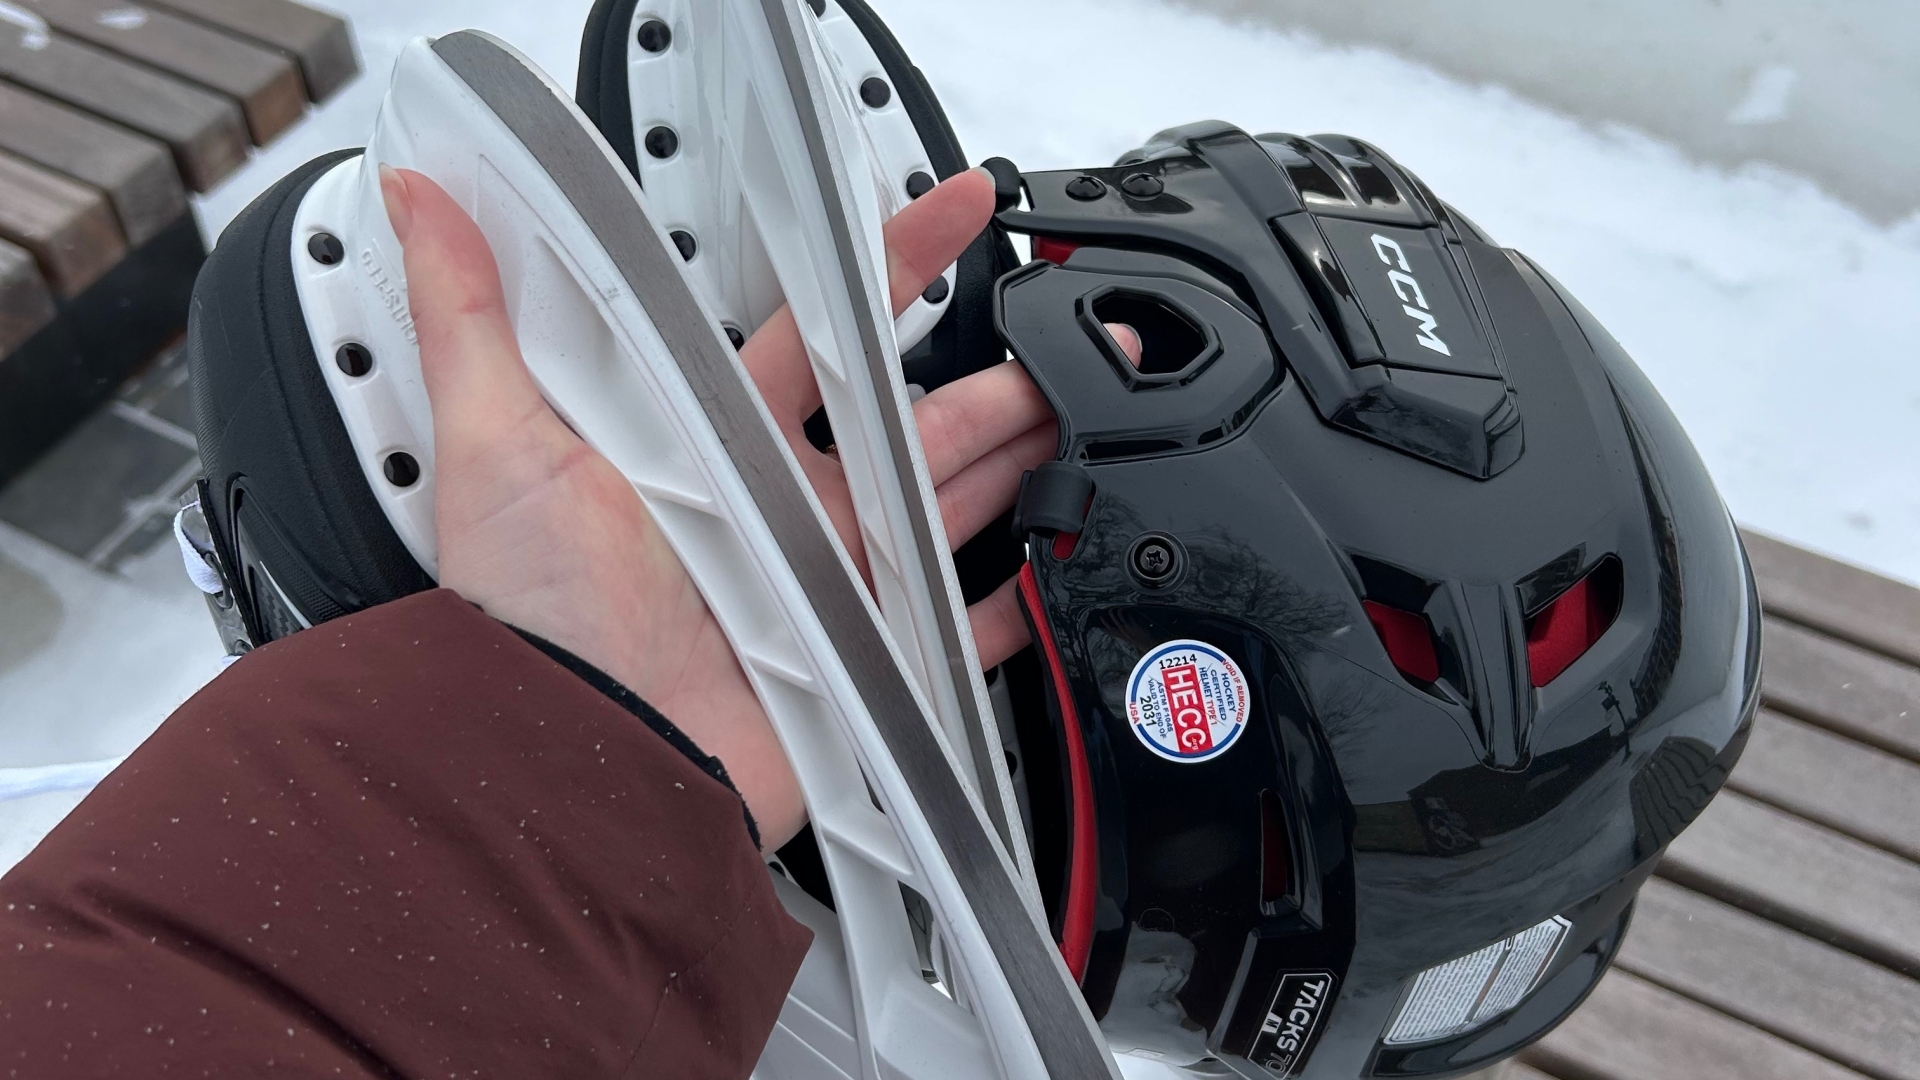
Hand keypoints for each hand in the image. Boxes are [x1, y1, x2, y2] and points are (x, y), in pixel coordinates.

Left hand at [381, 166, 1129, 850]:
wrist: (572, 753)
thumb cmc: (532, 609)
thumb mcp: (498, 438)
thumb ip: (473, 315)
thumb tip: (418, 202)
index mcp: (722, 445)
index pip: (825, 332)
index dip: (890, 266)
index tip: (949, 211)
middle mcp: (786, 510)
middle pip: (914, 421)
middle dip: (996, 372)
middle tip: (1063, 332)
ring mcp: (835, 585)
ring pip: (955, 504)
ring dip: (1025, 458)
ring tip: (1091, 412)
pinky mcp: (866, 664)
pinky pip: (959, 634)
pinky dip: (1012, 609)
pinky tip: (1057, 566)